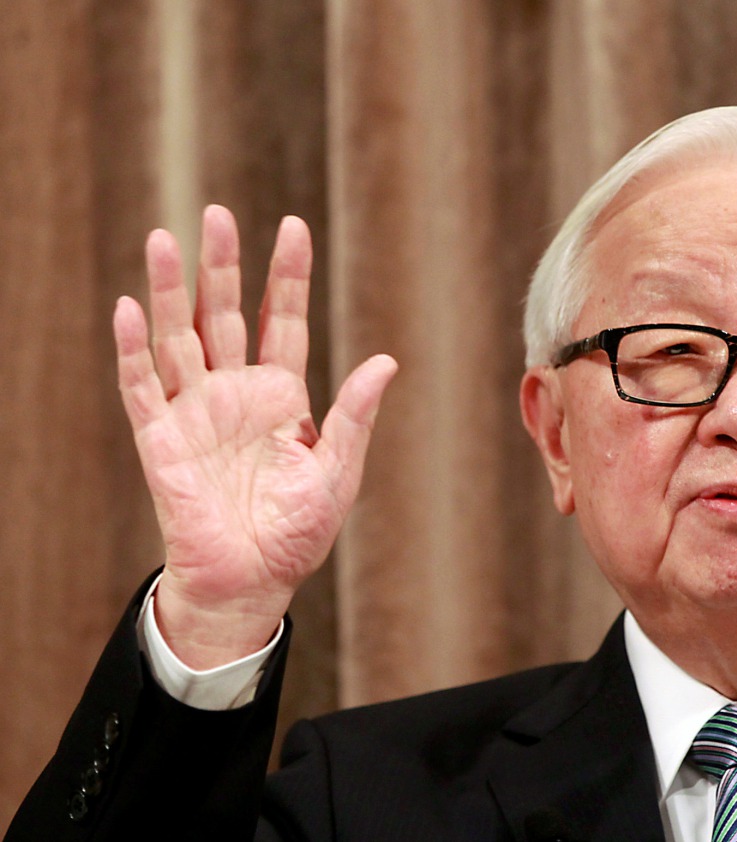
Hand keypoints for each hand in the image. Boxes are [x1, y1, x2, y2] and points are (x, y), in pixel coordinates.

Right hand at [114, 205, 396, 667]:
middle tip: (218, 213)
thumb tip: (387, 360)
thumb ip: (354, 414)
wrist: (250, 583)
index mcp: (281, 396)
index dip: (287, 275)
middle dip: (223, 265)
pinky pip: (141, 386)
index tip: (293, 225)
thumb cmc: (296, 533)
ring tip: (165, 237)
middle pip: (226, 314)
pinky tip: (131, 307)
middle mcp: (235, 394)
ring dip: (170, 290)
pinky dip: (133, 348)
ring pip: (179, 336)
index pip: (283, 320)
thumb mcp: (337, 469)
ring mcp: (194, 412)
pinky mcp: (159, 439)